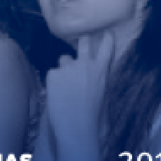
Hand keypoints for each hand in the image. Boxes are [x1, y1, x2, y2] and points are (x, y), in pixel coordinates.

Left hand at [45, 30, 117, 147]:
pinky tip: (56, 94)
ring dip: (65, 67)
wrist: (76, 127)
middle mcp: (85, 63)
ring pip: (64, 59)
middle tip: (81, 42)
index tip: (106, 33)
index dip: (107, 38)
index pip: (107, 46)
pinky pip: (53, 73)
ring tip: (65, 85)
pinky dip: (53, 82)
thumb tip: (95, 76)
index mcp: (101, 70)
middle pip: (83, 42)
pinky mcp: (53, 74)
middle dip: (82, 40)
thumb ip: (99, 80)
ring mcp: (68, 67)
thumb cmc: (94, 117)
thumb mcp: (103, 95)